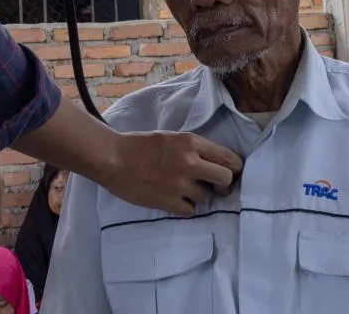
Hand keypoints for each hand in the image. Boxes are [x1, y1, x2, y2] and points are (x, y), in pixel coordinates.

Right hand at [99, 130, 243, 216]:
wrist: (113, 159)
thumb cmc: (140, 144)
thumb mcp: (172, 138)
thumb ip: (194, 149)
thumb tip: (215, 163)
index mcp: (192, 143)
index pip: (229, 158)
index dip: (234, 167)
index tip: (232, 172)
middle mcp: (190, 163)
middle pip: (226, 179)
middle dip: (223, 184)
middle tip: (215, 186)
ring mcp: (180, 185)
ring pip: (208, 198)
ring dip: (201, 196)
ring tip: (186, 191)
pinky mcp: (168, 202)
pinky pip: (191, 211)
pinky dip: (186, 207)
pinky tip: (177, 200)